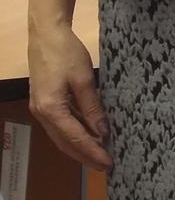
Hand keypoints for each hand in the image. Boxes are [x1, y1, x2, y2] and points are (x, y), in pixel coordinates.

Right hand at [28, 22, 112, 172]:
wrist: (46, 33)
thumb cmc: (66, 53)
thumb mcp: (83, 80)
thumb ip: (92, 108)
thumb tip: (103, 132)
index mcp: (51, 109)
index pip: (75, 139)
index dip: (93, 152)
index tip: (109, 163)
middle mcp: (42, 114)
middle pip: (65, 143)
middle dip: (85, 156)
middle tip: (105, 166)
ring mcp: (40, 108)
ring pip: (61, 136)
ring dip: (79, 147)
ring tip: (98, 155)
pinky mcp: (43, 101)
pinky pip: (59, 125)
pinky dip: (73, 133)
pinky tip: (88, 135)